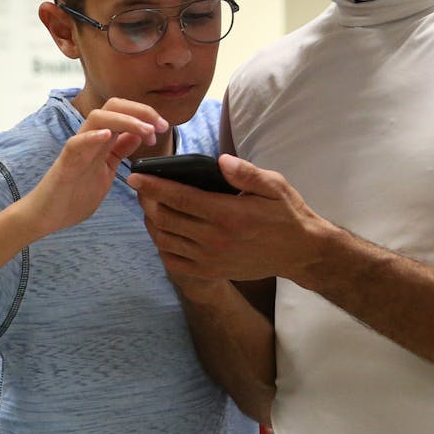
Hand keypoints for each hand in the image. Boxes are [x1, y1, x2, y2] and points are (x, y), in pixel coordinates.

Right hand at [24, 98, 166, 234]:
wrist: (47, 216)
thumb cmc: (74, 196)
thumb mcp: (107, 171)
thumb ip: (120, 152)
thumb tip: (139, 135)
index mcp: (101, 141)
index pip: (123, 112)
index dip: (146, 114)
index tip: (164, 127)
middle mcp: (89, 139)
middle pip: (112, 107)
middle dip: (140, 111)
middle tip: (161, 126)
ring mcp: (77, 149)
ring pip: (97, 118)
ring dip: (125, 120)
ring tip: (145, 131)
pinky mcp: (65, 163)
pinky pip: (76, 143)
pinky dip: (91, 136)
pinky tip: (107, 135)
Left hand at [131, 154, 322, 281]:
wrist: (299, 253)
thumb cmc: (285, 214)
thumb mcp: (274, 186)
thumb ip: (246, 173)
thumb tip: (221, 161)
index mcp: (227, 214)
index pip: (179, 198)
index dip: (153, 186)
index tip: (135, 175)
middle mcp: (214, 239)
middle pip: (165, 219)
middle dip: (146, 201)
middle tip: (140, 188)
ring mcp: (210, 259)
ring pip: (164, 240)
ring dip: (151, 222)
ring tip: (150, 207)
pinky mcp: (210, 272)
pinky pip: (173, 262)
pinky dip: (162, 246)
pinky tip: (164, 232)